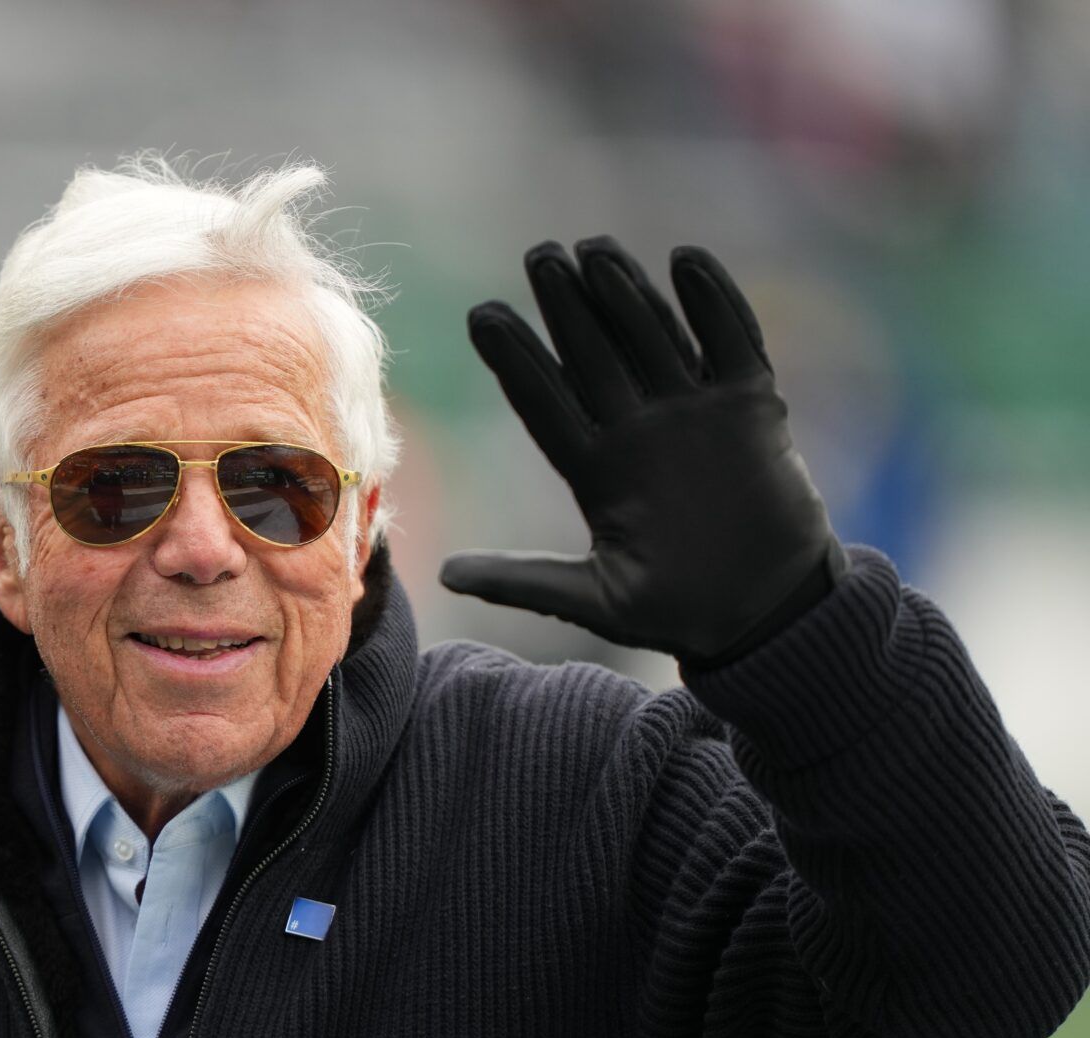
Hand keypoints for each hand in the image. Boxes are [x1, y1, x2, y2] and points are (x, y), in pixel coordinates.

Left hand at [439, 237, 847, 664]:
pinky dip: (715, 303)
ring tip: (595, 250)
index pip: (546, 401)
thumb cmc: (679, 610)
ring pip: (653, 337)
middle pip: (595, 355)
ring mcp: (694, 412)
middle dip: (568, 307)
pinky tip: (687, 261)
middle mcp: (638, 429)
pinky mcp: (751, 406)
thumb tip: (444, 575)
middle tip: (539, 256)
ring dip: (627, 294)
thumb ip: (524, 583)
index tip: (482, 316)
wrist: (768, 614)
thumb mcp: (595, 600)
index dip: (517, 359)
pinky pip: (730, 342)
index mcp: (595, 468)